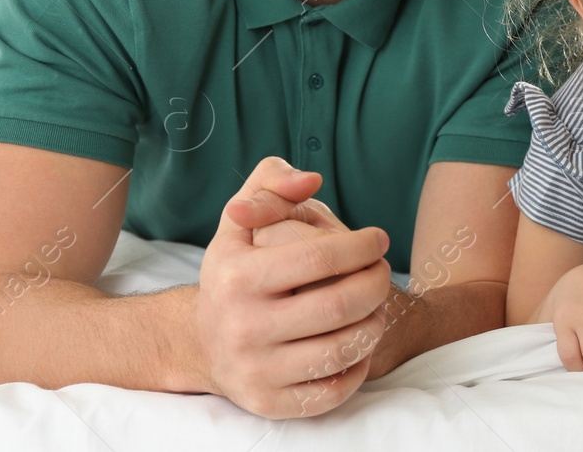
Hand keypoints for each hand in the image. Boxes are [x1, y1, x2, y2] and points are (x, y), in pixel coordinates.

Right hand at [195, 157, 392, 418]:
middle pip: (338, 305)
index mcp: (236, 276)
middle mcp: (242, 326)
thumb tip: (311, 179)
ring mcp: (256, 370)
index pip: (319, 257)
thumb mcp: (239, 220)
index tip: (378, 239)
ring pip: (342, 350)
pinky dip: (358, 366)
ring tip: (376, 303)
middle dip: (376, 283)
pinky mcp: (270, 403)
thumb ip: (271, 183)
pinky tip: (359, 341)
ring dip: (374, 322)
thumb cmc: (233, 272)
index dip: (361, 246)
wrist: (199, 342)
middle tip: (383, 270)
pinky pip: (333, 390)